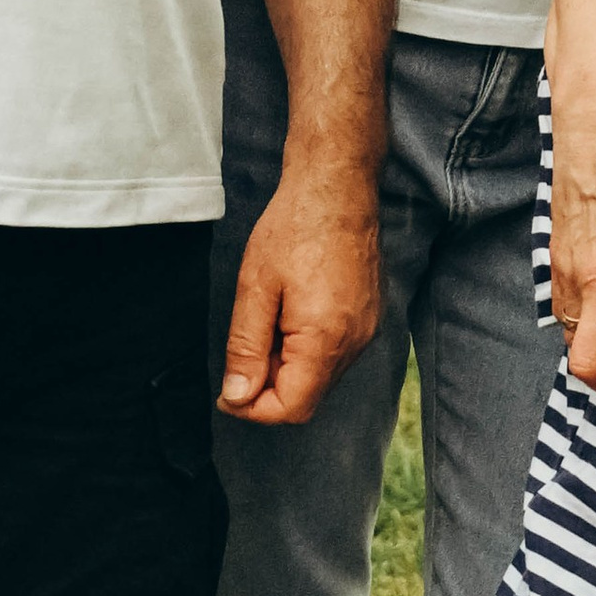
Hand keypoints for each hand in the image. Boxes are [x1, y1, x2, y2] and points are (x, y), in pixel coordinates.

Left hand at [218, 157, 380, 425]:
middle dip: (269, 388)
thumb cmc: (295, 227)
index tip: (228, 391)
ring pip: (321, 376)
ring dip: (287, 367)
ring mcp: (366, 330)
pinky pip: (335, 353)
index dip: (254, 409)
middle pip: (308, 396)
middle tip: (242, 353)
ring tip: (267, 323)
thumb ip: (246, 347)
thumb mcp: (255, 287)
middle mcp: (355, 343)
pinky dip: (307, 349)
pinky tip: (289, 314)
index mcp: (325, 339)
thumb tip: (238, 397)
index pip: (292, 408)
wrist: (337, 187)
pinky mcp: (368, 316)